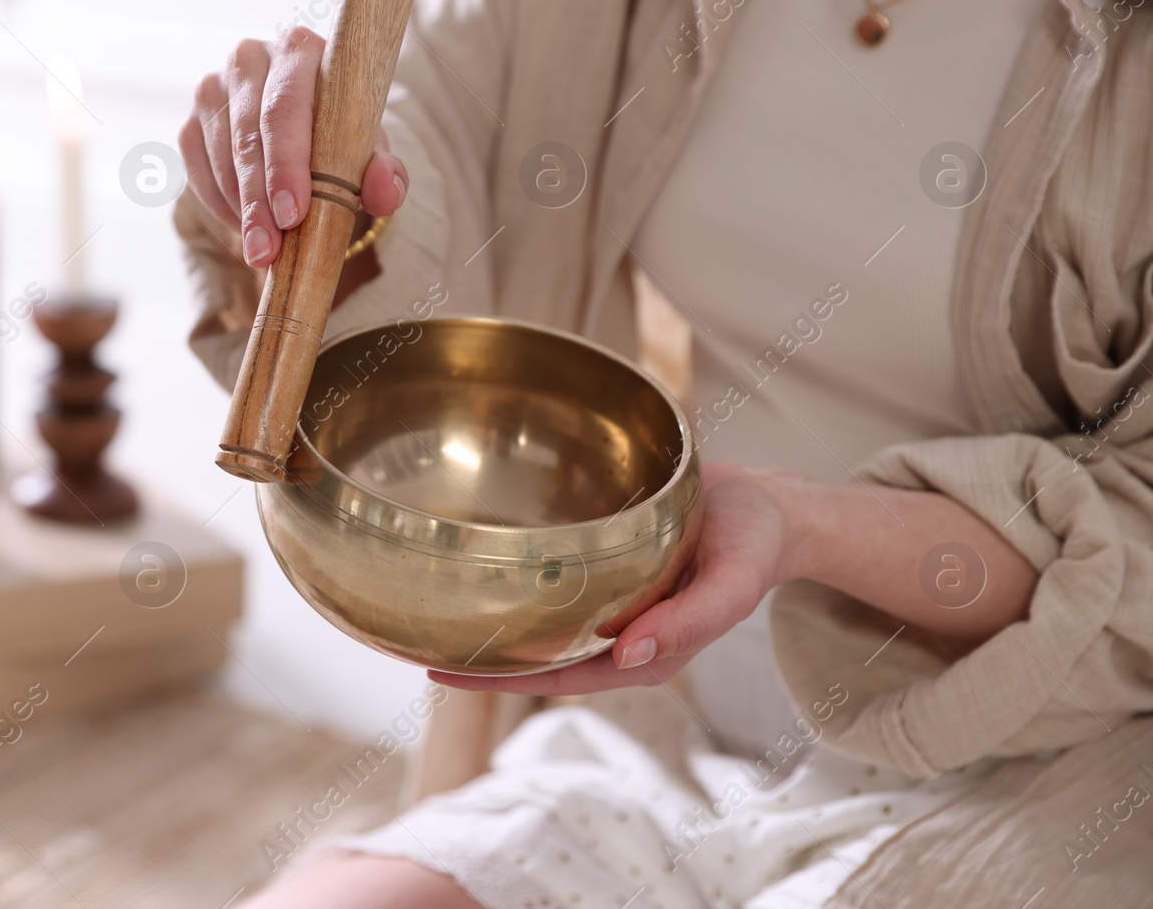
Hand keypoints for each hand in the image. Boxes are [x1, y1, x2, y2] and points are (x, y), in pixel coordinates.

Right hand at [179, 27, 408, 267]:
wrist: (308, 126)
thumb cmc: (342, 135)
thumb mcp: (369, 151)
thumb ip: (384, 170)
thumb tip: (387, 192)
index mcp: (300, 50)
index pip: (285, 106)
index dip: (286, 163)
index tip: (293, 215)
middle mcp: (250, 58)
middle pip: (248, 133)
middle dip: (258, 198)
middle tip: (267, 249)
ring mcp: (215, 87)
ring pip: (219, 153)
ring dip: (238, 207)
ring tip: (261, 251)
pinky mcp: (193, 120)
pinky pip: (197, 167)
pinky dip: (219, 203)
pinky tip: (243, 228)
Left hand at [431, 462, 791, 695]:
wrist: (768, 506)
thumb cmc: (752, 546)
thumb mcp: (733, 585)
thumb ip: (688, 622)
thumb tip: (628, 655)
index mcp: (644, 653)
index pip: (558, 676)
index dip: (501, 680)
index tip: (445, 672)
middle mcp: (619, 632)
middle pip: (539, 656)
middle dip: (481, 658)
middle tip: (416, 643)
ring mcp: (612, 601)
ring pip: (542, 621)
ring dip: (494, 620)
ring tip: (433, 609)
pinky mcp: (609, 566)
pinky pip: (556, 581)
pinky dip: (520, 582)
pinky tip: (480, 563)